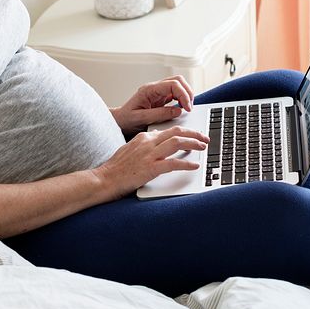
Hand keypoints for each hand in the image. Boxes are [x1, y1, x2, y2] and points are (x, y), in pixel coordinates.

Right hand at [92, 126, 208, 199]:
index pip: (168, 130)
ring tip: (203, 147)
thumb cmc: (115, 168)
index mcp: (143, 138)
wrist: (104, 179)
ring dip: (194, 143)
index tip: (193, 135)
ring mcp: (150, 155)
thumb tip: (158, 143)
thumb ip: (144, 145)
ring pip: (178, 142)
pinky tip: (195, 166)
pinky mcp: (151, 168)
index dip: (184, 132)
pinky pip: (174, 163)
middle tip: (204, 137)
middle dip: (194, 133)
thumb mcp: (130, 150)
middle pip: (176, 132)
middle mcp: (148, 143)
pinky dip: (187, 164)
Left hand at [110, 75, 195, 134]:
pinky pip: (175, 94)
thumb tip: (177, 111)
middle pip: (178, 80)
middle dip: (187, 92)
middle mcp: (154, 88)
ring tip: (187, 108)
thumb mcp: (141, 118)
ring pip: (178, 85)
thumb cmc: (126, 119)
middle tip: (189, 108)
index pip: (172, 84)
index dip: (183, 94)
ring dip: (186, 95)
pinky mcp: (161, 98)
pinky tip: (182, 108)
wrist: (120, 121)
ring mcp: (158, 92)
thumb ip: (159, 114)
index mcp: (149, 90)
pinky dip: (182, 99)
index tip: (187, 108)